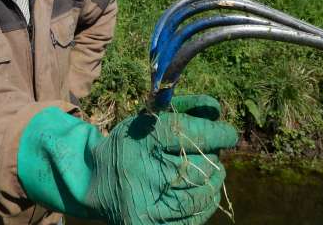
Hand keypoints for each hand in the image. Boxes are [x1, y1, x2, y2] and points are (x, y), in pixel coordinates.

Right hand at [17, 95, 237, 224]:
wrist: (94, 182)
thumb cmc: (129, 145)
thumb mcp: (145, 120)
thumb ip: (181, 110)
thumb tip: (216, 109)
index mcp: (141, 140)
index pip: (189, 133)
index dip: (217, 132)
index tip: (228, 133)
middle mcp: (144, 172)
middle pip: (200, 164)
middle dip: (214, 157)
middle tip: (213, 153)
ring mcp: (148, 203)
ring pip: (202, 192)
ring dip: (214, 179)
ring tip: (211, 171)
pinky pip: (195, 216)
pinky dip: (207, 201)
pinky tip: (204, 191)